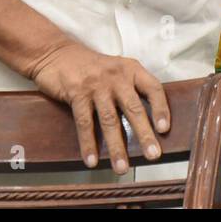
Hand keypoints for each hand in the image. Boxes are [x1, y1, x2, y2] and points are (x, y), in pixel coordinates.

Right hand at [29, 40, 170, 173]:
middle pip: (134, 108)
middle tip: (153, 155)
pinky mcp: (76, 93)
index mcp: (131, 69)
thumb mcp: (116, 70)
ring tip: (122, 168)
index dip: (161, 109)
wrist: (56, 53)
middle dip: (144, 135)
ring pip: (110, 120)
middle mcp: (117, 76)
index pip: (154, 89)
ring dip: (117, 147)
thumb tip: (146, 120)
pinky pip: (85, 122)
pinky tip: (92, 161)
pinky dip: (89, 144)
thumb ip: (129, 88)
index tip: (164, 129)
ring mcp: (96, 85)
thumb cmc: (90, 67)